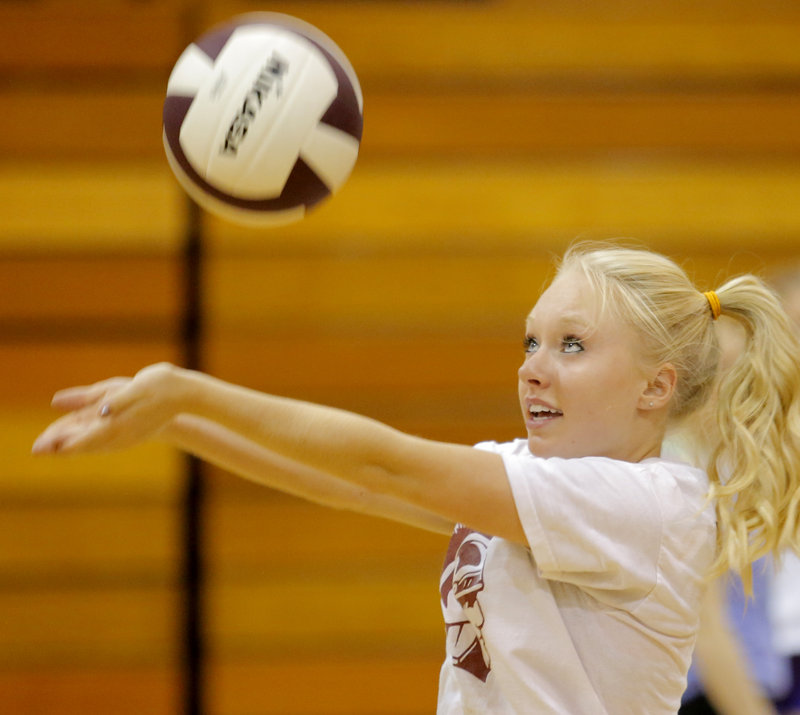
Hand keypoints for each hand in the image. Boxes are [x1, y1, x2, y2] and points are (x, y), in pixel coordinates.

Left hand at [32, 363, 183, 454]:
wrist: (190, 394)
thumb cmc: (163, 385)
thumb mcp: (133, 388)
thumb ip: (110, 400)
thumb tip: (93, 410)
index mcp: (120, 423)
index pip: (84, 438)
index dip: (60, 443)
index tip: (40, 449)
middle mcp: (124, 434)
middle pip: (87, 445)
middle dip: (62, 447)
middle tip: (37, 450)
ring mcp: (133, 435)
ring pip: (98, 446)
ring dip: (76, 447)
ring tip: (56, 448)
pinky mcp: (138, 432)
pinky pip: (110, 443)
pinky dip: (93, 444)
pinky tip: (91, 444)